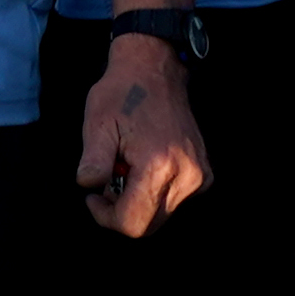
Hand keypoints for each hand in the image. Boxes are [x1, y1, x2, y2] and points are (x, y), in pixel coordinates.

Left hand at [74, 41, 206, 239]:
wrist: (155, 70)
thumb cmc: (122, 93)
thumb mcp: (96, 125)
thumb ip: (93, 163)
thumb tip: (90, 188)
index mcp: (158, 165)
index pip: (132, 223)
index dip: (106, 217)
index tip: (93, 196)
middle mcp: (186, 175)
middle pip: (149, 225)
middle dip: (122, 211)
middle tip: (108, 180)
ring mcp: (199, 176)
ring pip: (161, 215)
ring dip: (138, 201)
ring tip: (127, 167)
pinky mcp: (204, 174)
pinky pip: (175, 201)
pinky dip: (155, 192)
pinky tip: (145, 166)